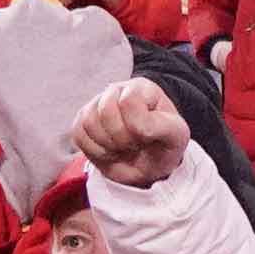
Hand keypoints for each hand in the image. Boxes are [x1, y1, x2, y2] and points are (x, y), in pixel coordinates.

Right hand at [63, 80, 190, 188]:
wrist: (149, 165)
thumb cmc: (164, 146)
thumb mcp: (176, 136)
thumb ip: (162, 126)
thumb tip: (138, 126)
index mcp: (142, 88)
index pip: (129, 101)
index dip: (136, 127)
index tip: (147, 137)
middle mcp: (116, 90)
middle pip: (105, 110)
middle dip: (121, 137)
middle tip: (134, 145)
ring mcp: (96, 105)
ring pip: (88, 122)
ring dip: (107, 145)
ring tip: (122, 148)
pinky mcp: (82, 122)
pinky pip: (78, 134)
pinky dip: (94, 151)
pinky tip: (109, 152)